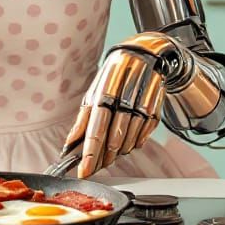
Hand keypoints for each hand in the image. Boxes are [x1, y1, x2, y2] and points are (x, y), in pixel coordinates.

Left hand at [62, 43, 165, 177]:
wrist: (144, 54)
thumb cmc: (113, 77)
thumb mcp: (94, 92)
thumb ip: (83, 119)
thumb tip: (69, 145)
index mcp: (105, 91)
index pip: (96, 128)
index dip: (90, 152)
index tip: (84, 170)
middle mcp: (124, 97)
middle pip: (114, 137)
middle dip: (104, 157)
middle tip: (96, 167)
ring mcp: (142, 103)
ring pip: (130, 139)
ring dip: (119, 152)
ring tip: (110, 156)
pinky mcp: (155, 108)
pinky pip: (145, 135)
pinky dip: (135, 143)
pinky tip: (128, 144)